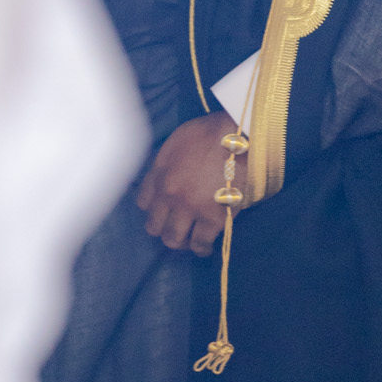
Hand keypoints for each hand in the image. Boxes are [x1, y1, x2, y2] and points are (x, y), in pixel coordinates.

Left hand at [137, 110, 245, 256]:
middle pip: (154, 226)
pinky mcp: (213, 218)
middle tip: (174, 228)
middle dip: (162, 229)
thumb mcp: (175, 142)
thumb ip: (163, 163)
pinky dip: (201, 248)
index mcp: (159, 176)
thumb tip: (162, 177)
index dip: (153, 208)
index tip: (162, 209)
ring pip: (173, 239)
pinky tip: (205, 248)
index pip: (143, 203)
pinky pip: (200, 243)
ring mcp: (190, 209)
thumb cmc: (209, 133)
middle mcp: (170, 196)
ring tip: (188, 241)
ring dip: (180, 242)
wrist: (238, 137)